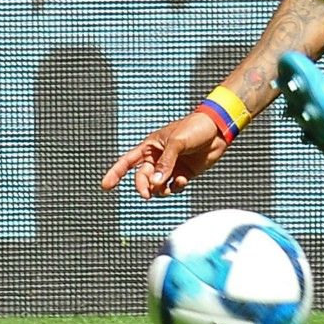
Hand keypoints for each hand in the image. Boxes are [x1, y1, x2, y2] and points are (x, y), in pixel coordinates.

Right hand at [100, 111, 229, 198]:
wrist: (218, 129)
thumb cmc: (195, 129)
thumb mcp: (178, 143)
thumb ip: (166, 163)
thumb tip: (155, 183)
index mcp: (151, 146)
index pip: (127, 161)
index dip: (115, 173)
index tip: (105, 186)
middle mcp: (158, 158)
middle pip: (142, 178)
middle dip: (143, 187)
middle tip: (147, 194)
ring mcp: (171, 167)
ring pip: (157, 186)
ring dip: (159, 190)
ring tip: (166, 187)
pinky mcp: (184, 173)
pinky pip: (173, 187)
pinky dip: (175, 187)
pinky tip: (182, 181)